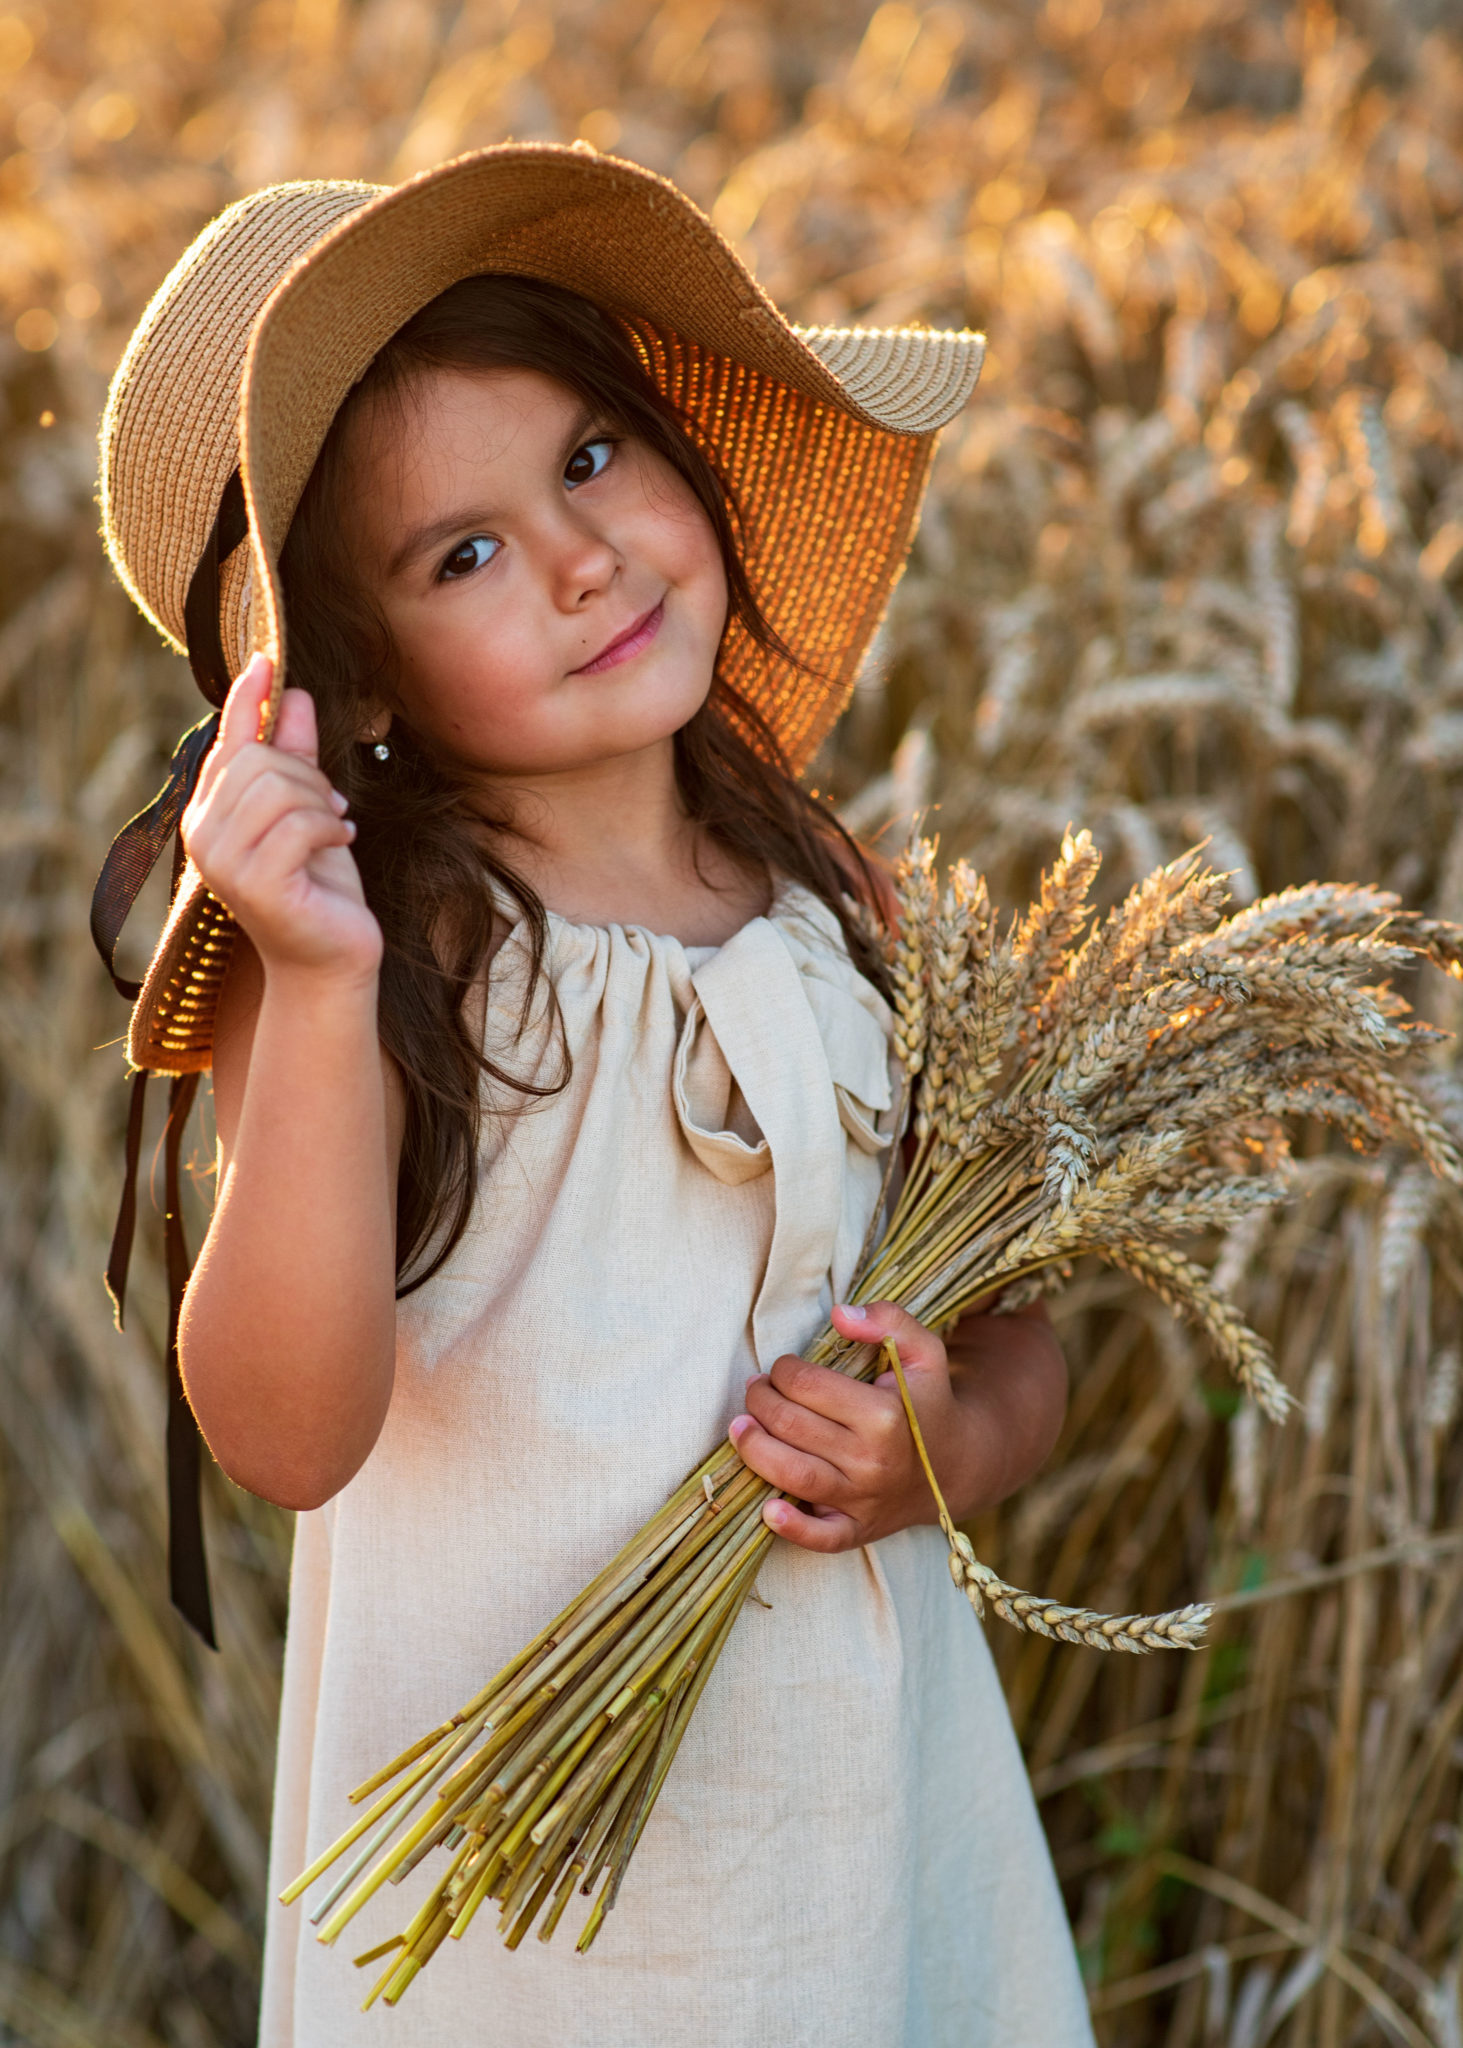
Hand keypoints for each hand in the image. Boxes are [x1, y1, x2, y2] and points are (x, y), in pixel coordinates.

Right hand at [182, 654, 381, 985]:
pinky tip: (343, 842)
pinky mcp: (255, 884)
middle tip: (334, 809)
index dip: (245, 700)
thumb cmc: (319, 888)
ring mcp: (223, 862)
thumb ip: (298, 758)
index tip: (265, 659)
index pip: (225, 745)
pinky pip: (299, 824)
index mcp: (210, 814)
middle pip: (257, 762)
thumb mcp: (311, 812)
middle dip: (308, 775)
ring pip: (277, 788)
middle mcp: (203, 835)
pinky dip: (330, 827)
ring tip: (337, 826)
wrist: (331, 960)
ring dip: (322, 803)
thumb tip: (293, 695)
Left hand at [728, 1301, 971, 1553]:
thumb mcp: (923, 1351)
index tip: (784, 1367)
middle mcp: (872, 1461)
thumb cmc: (928, 1401)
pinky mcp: (858, 1530)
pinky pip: (820, 1539)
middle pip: (791, 1425)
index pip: (806, 1385)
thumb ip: (888, 1320)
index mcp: (886, 1414)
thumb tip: (840, 1314)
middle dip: (761, 1400)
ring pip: (792, 1475)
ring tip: (740, 1427)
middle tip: (757, 1390)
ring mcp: (864, 1500)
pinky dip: (791, 1530)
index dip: (783, 1369)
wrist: (957, 1466)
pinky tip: (767, 1509)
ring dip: (753, 1449)